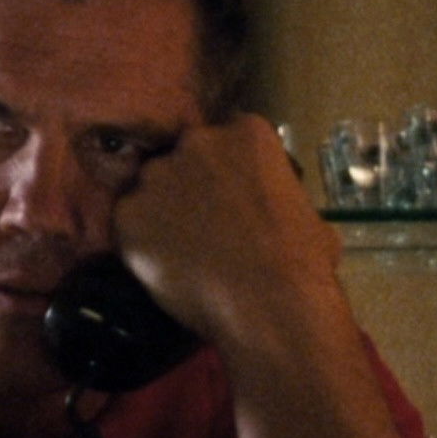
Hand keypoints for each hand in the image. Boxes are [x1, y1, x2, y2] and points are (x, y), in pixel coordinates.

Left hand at [115, 114, 341, 357]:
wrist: (270, 304)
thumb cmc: (302, 262)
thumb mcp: (307, 212)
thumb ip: (278, 196)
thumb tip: (274, 211)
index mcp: (248, 133)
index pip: (228, 142)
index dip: (227, 173)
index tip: (231, 198)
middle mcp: (197, 142)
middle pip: (184, 158)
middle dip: (191, 185)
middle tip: (204, 225)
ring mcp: (158, 176)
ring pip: (152, 188)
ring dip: (162, 211)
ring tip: (182, 250)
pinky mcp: (129, 213)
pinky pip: (130, 224)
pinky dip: (142, 243)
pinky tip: (165, 267)